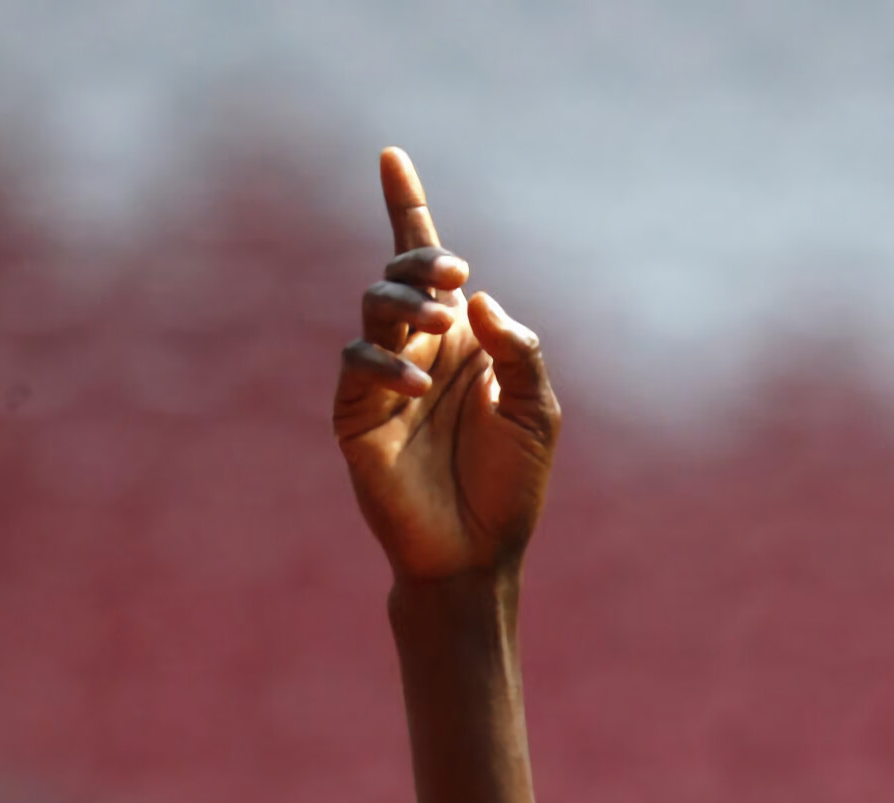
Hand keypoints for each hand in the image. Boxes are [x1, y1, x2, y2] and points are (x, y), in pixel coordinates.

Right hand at [333, 150, 558, 581]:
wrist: (476, 555)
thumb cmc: (511, 489)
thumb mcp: (537, 413)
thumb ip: (520, 351)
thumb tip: (480, 301)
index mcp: (461, 342)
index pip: (429, 265)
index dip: (407, 208)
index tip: (391, 156)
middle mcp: (418, 349)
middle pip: (401, 274)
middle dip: (423, 262)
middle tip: (453, 280)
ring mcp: (383, 379)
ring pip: (376, 307)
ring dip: (406, 304)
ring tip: (439, 324)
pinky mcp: (356, 412)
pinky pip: (359, 362)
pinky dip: (387, 363)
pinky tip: (418, 386)